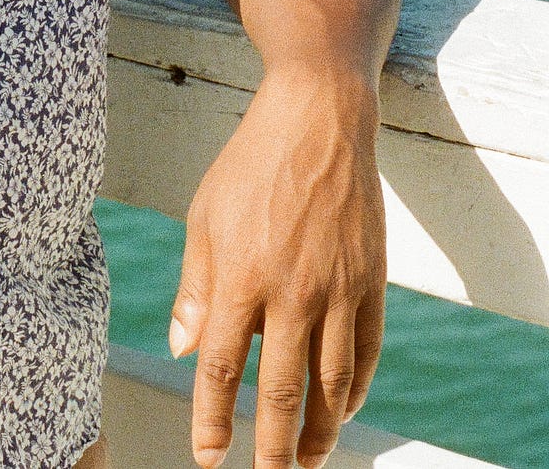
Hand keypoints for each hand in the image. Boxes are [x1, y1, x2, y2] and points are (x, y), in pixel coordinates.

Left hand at [168, 65, 386, 468]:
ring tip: (307, 460)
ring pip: (332, 384)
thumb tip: (182, 350)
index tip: (208, 457)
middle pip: (283, 391)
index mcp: (241, 274)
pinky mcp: (371, 281)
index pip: (223, 367)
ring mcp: (338, 288)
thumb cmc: (250, 166)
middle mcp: (292, 290)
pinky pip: (366, 354)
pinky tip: (342, 411)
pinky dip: (354, 392)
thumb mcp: (204, 216)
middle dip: (273, 449)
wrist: (317, 119)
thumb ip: (195, 287)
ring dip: (320, 433)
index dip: (213, 419)